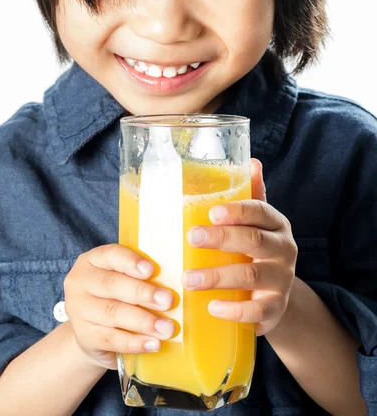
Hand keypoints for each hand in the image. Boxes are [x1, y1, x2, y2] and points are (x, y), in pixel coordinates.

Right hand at [64, 245, 174, 368]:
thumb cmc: (115, 297)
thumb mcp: (123, 279)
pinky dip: (135, 342)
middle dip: (142, 293)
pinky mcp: (84, 337)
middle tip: (168, 301)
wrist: (92, 332)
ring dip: (144, 321)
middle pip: (112, 284)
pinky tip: (154, 344)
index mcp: (92, 261)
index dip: (131, 261)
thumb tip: (176, 279)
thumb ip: (141, 276)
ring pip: (113, 312)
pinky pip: (111, 339)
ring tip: (167, 328)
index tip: (151, 270)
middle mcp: (80, 282)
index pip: (110, 255)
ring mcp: (78, 310)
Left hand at [182, 159, 297, 335]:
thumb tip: (252, 161)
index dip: (238, 211)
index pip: (260, 211)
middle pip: (254, 241)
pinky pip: (257, 311)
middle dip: (221, 238)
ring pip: (252, 275)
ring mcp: (282, 281)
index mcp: (275, 224)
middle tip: (191, 237)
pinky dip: (233, 310)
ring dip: (217, 276)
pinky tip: (211, 307)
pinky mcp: (274, 309)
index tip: (212, 212)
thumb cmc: (254, 251)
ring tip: (188, 279)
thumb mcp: (254, 224)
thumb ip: (249, 196)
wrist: (274, 297)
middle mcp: (283, 249)